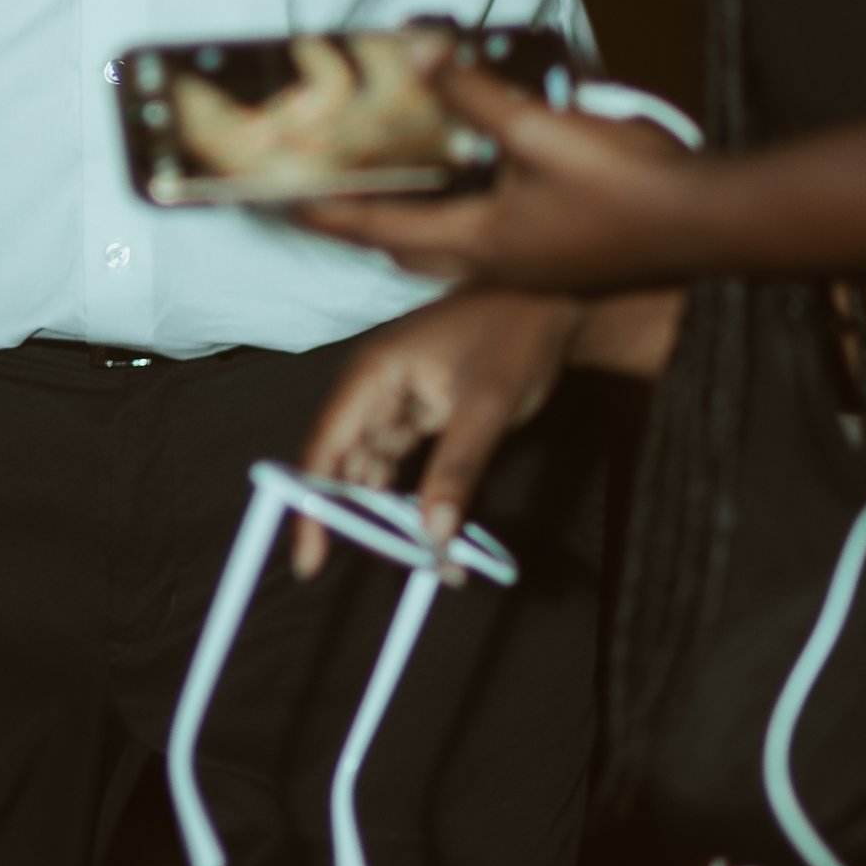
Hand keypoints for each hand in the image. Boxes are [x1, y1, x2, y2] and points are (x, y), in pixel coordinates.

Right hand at [290, 288, 584, 577]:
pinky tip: (433, 528)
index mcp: (371, 374)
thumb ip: (457, 470)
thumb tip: (433, 534)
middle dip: (357, 519)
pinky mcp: (420, 411)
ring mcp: (395, 399)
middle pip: (344, 464)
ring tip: (427, 557)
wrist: (556, 300)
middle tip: (379, 566)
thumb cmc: (516, 333)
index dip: (311, 506)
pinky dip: (416, 497)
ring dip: (391, 513)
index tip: (309, 561)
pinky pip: (403, 462)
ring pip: (374, 469)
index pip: (324, 448)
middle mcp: (373, 387)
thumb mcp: (488, 406)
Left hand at [299, 60, 707, 290]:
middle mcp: (491, 263)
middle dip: (359, 224)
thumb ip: (476, 94)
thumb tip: (419, 52)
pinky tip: (469, 183)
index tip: (270, 201)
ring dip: (410, 220)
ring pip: (444, 248)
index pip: (375, 226)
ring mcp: (526, 266)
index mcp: (477, 241)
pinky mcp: (555, 258)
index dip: (320, 211)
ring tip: (385, 184)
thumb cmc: (629, 186)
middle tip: (324, 194)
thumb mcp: (543, 130)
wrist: (712, 225)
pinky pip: (483, 241)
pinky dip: (456, 216)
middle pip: (403, 247)